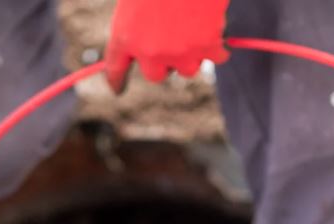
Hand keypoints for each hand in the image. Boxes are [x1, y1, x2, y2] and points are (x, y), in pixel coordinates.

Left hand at [104, 0, 229, 92]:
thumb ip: (138, 25)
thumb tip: (149, 45)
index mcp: (125, 36)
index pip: (115, 67)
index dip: (116, 80)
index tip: (117, 88)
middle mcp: (149, 52)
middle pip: (156, 75)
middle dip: (164, 62)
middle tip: (173, 43)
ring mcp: (179, 52)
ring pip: (187, 69)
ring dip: (192, 54)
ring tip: (195, 29)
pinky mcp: (207, 47)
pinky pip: (217, 57)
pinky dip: (219, 46)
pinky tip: (217, 31)